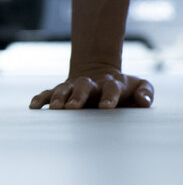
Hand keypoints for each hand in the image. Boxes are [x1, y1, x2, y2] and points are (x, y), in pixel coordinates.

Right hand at [30, 69, 153, 109]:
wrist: (100, 75)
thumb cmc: (124, 88)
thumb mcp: (140, 86)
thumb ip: (146, 92)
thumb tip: (144, 102)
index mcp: (112, 84)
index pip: (112, 89)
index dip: (110, 97)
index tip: (107, 107)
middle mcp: (91, 84)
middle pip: (84, 86)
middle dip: (78, 96)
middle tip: (73, 108)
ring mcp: (74, 87)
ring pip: (64, 89)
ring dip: (58, 97)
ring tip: (55, 109)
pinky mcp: (61, 91)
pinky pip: (47, 93)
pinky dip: (41, 98)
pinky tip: (35, 107)